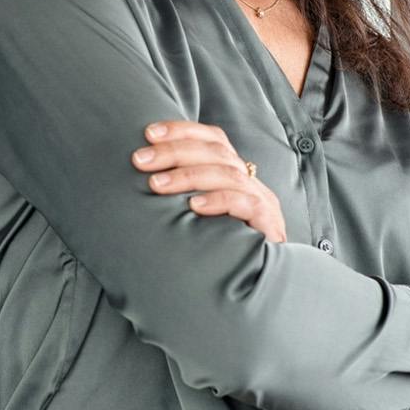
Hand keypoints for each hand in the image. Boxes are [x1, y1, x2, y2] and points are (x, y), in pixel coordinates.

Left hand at [130, 119, 287, 242]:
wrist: (261, 279)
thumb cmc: (222, 246)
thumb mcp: (201, 214)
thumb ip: (182, 194)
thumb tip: (143, 177)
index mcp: (234, 172)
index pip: (212, 138)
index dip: (181, 131)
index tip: (148, 133)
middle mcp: (249, 181)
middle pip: (216, 151)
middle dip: (174, 152)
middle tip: (140, 160)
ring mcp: (261, 201)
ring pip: (227, 174)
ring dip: (188, 176)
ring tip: (156, 185)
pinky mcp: (269, 224)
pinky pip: (246, 204)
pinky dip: (219, 201)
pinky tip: (194, 207)